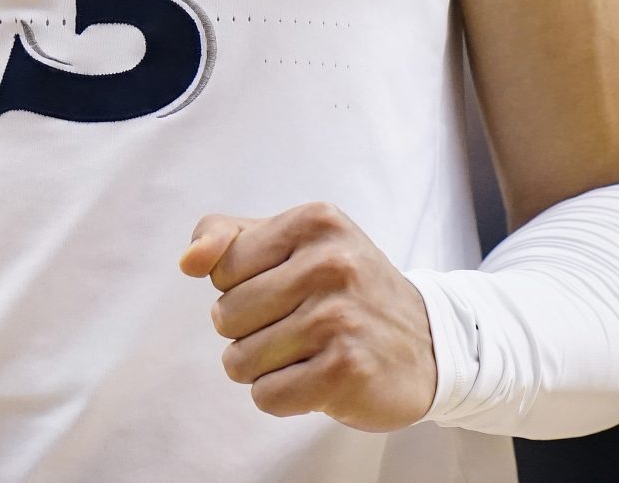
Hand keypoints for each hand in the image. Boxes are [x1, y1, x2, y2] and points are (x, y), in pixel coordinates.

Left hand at [178, 202, 436, 430]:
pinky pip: (267, 396)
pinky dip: (284, 396)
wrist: (430, 343)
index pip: (222, 267)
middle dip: (251, 332)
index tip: (285, 288)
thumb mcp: (295, 242)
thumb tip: (188, 261)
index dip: (241, 288)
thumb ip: (228, 236)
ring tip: (310, 352)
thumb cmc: (346, 290)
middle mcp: (331, 263)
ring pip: (240, 361)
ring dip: (266, 368)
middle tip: (300, 325)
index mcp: (316, 221)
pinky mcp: (345, 370)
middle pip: (225, 317)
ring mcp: (340, 317)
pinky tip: (319, 378)